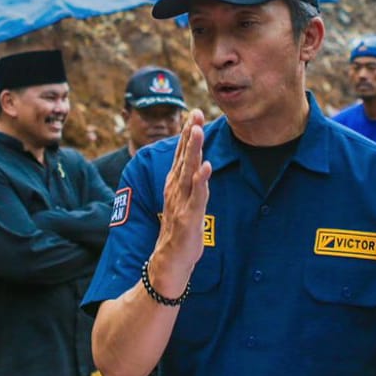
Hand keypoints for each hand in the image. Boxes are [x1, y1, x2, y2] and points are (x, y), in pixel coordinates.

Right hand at [149, 111, 210, 292]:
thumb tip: (195, 166)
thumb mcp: (183, 202)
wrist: (169, 262)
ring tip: (197, 131)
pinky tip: (206, 167)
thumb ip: (188, 184)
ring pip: (188, 172)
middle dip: (189, 134)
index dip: (187, 134)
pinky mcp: (188, 218)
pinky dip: (201, 181)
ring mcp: (181, 203)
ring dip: (193, 150)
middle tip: (195, 113)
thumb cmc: (179, 232)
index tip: (193, 113)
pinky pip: (197, 197)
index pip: (181, 155)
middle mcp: (175, 190)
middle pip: (183, 157)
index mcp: (175, 185)